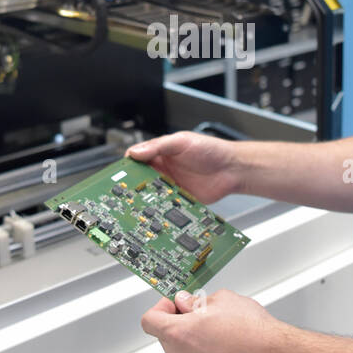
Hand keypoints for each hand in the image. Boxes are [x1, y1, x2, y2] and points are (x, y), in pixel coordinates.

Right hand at [125, 131, 241, 203]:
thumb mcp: (182, 141)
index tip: (118, 175)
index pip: (137, 159)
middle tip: (123, 193)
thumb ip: (159, 146)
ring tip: (137, 204)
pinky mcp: (180, 199)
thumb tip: (136, 152)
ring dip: (144, 199)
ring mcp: (171, 185)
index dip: (126, 166)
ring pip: (151, 193)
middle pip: (140, 179)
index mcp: (161, 153)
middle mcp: (164, 170)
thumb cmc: (212, 150)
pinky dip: (159, 209)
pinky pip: (166, 205)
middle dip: (132, 186)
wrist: (233, 169)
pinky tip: (155, 211)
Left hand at [140, 289, 289, 352]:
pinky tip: (218, 348)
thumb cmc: (253, 331)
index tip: (174, 304)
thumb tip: (187, 302)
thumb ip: (196, 301)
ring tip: (207, 333)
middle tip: (196, 314)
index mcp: (179, 333)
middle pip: (163, 338)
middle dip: (176, 324)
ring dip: (184, 344)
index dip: (161, 308)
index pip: (149, 320)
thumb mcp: (222, 300)